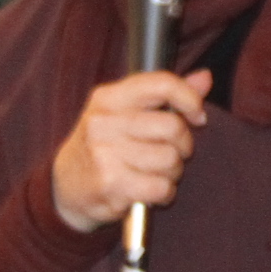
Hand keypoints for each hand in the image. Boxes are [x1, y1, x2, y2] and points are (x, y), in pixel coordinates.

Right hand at [50, 70, 211, 232]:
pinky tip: (150, 191)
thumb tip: (204, 78)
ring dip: (172, 172)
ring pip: (170, 159)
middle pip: (172, 126)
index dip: (190, 99)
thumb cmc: (105, 146)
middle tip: (170, 153)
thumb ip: (166, 95)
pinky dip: (163, 193)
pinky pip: (161, 187)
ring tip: (155, 173)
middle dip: (182, 145)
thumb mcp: (125, 112)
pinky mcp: (110, 184)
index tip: (197, 115)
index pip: (162, 84)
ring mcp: (104, 153)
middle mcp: (103, 122)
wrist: (65, 187)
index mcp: (108, 97)